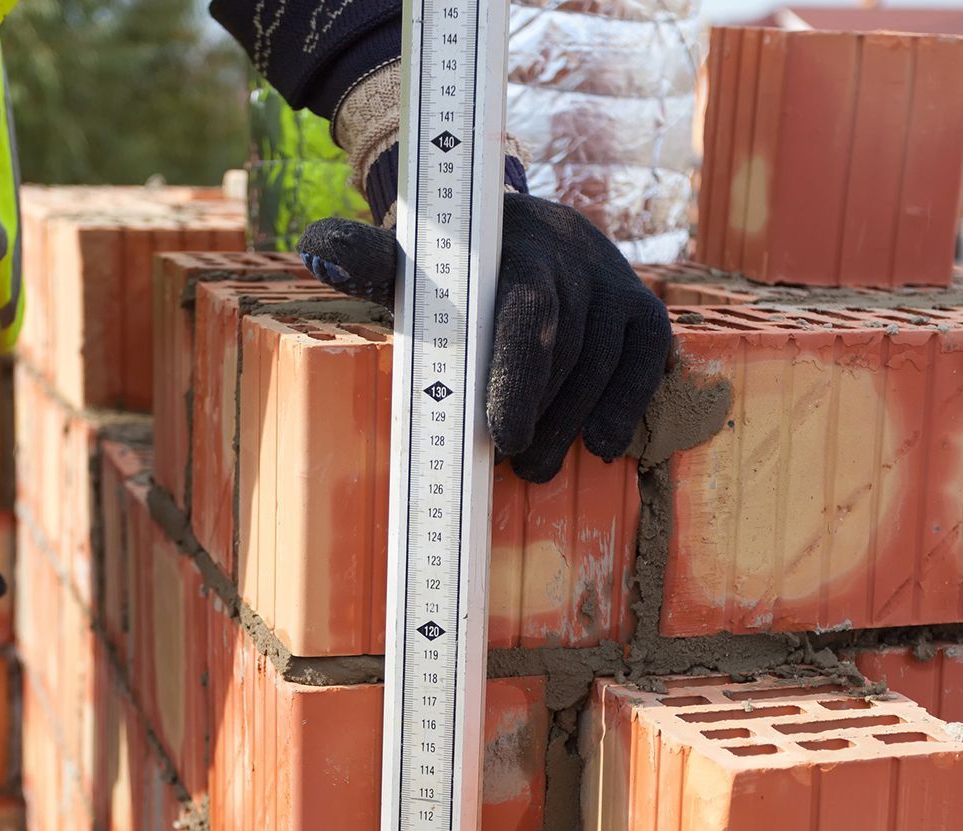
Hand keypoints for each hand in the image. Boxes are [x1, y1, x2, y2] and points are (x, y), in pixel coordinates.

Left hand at [298, 192, 671, 482]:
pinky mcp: (643, 309)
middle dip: (540, 416)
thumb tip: (318, 245)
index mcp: (516, 247)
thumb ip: (369, 259)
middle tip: (512, 467)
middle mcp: (574, 258)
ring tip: (536, 468)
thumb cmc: (456, 262)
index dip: (517, 377)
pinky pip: (644, 363)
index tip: (501, 436)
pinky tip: (601, 447)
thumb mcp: (410, 256)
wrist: (520, 230)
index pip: (526, 314)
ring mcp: (615, 282)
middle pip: (566, 352)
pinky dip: (624, 406)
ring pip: (602, 365)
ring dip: (572, 424)